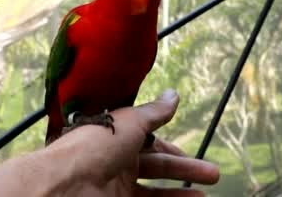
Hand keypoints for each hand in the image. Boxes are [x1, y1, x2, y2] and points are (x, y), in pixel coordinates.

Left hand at [47, 89, 218, 195]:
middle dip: (186, 170)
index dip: (173, 150)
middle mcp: (118, 162)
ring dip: (179, 194)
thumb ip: (155, 112)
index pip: (151, 144)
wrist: (67, 182)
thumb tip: (174, 94)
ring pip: (154, 192)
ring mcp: (116, 187)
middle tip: (214, 174)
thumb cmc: (96, 144)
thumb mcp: (132, 121)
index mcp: (119, 138)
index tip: (192, 156)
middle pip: (158, 167)